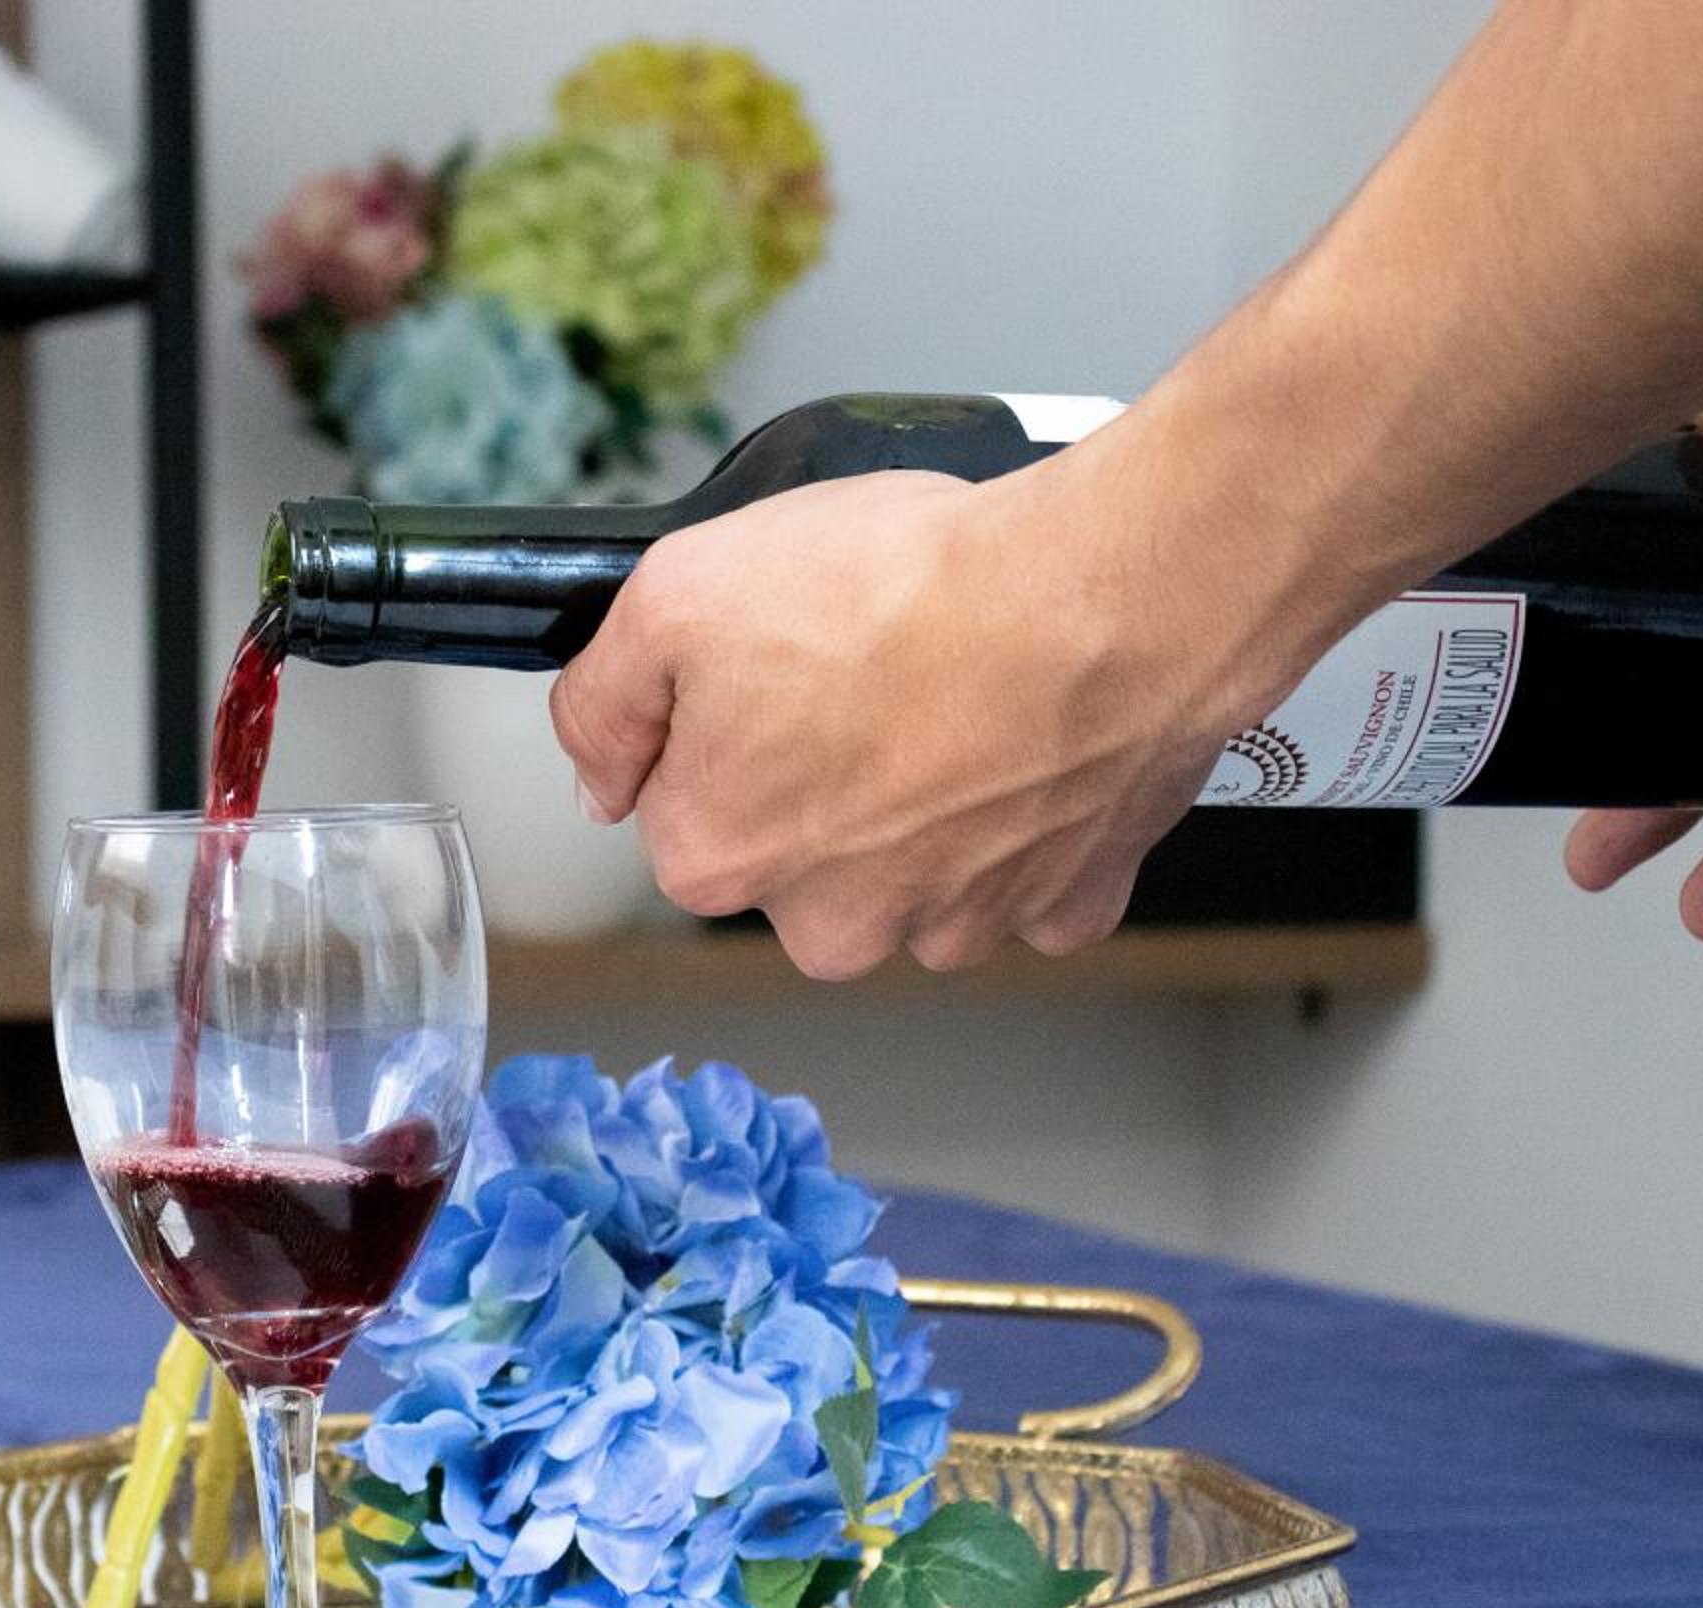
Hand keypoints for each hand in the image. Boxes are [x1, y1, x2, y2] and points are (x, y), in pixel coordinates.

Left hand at [547, 453, 1299, 976]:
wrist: (1105, 595)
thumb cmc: (907, 588)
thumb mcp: (675, 592)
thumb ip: (601, 699)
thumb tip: (596, 770)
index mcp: (720, 857)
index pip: (683, 803)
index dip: (722, 719)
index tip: (774, 664)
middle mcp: (831, 923)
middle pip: (800, 849)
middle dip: (825, 767)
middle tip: (874, 665)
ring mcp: (954, 923)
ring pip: (915, 864)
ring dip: (929, 794)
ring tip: (958, 690)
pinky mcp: (1062, 902)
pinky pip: (1027, 866)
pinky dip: (1029, 811)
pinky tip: (1030, 738)